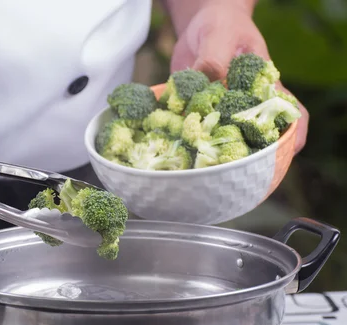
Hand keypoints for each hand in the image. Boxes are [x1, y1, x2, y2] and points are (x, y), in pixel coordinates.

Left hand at [169, 1, 308, 153]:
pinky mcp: (200, 111)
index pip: (289, 115)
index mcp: (265, 87)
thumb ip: (214, 57)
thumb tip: (207, 79)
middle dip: (241, 154)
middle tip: (220, 162)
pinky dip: (183, 135)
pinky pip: (194, 128)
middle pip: (254, 138)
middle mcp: (247, 104)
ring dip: (208, 148)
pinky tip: (171, 140)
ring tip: (193, 156)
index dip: (291, 138)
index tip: (277, 155)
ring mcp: (222, 111)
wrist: (200, 25)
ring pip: (221, 138)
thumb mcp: (220, 35)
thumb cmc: (223, 26)